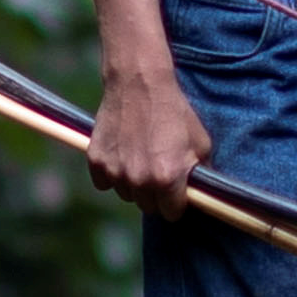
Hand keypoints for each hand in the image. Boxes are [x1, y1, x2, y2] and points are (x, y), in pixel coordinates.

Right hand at [91, 72, 212, 203]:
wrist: (140, 83)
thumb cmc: (174, 111)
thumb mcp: (201, 143)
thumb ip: (199, 174)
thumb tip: (200, 193)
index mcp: (167, 178)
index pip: (172, 213)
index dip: (176, 202)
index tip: (176, 191)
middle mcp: (139, 180)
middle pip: (148, 207)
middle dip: (156, 195)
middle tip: (158, 172)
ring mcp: (115, 172)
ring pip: (126, 195)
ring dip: (133, 184)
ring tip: (140, 158)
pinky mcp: (96, 162)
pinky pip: (104, 183)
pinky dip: (112, 174)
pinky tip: (122, 155)